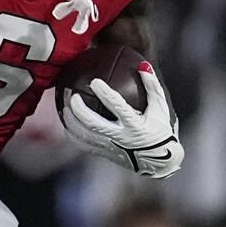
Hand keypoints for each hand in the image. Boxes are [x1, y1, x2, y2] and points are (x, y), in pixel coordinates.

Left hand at [62, 65, 183, 177]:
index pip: (117, 107)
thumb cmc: (160, 129)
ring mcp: (112, 148)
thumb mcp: (160, 108)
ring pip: (85, 135)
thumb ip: (152, 86)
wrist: (160, 161)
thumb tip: (143, 65)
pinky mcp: (105, 154)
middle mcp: (121, 138)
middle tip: (72, 95)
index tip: (94, 82)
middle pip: (94, 123)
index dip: (105, 94)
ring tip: (64, 108)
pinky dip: (73, 134)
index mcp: (135, 125)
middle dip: (80, 109)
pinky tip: (66, 124)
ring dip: (71, 121)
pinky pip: (84, 145)